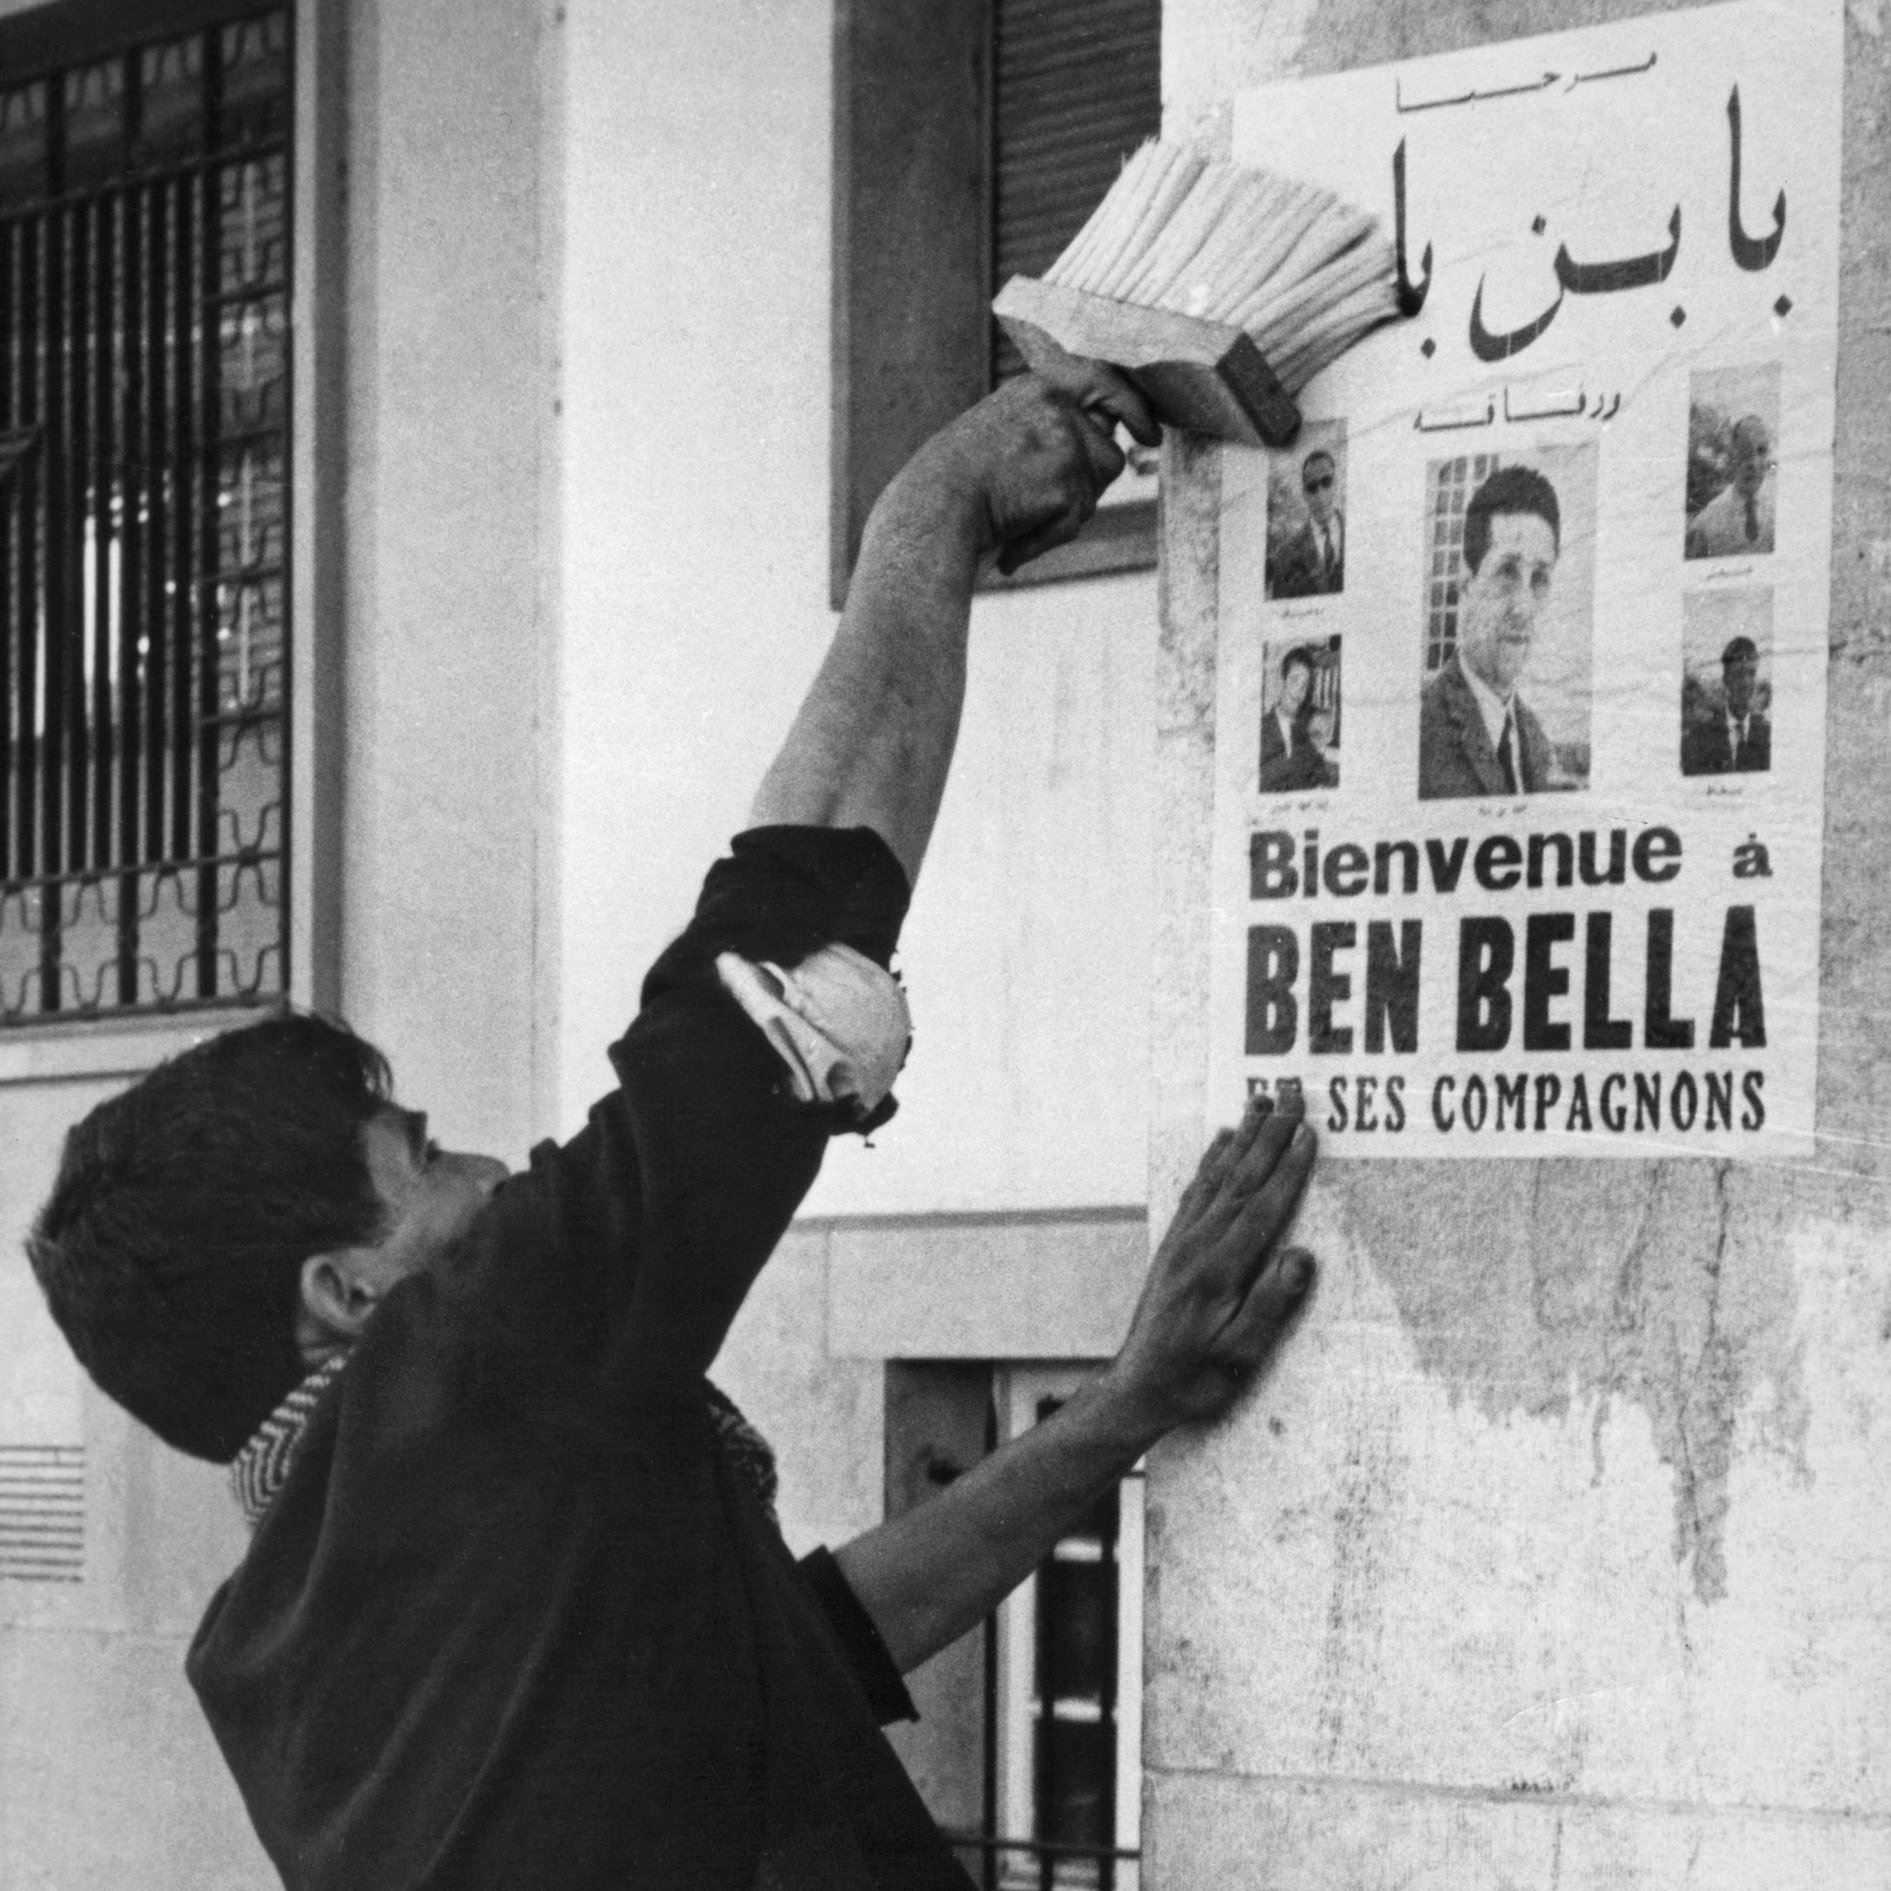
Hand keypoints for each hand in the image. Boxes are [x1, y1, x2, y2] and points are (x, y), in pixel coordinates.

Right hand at [915, 369, 1160, 575]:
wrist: (933, 510)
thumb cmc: (962, 481)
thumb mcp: (1006, 428)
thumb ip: (1052, 424)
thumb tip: (1109, 435)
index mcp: (1039, 387)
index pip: (1105, 381)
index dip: (1133, 408)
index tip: (1149, 433)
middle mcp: (1055, 406)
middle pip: (1108, 451)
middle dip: (1088, 483)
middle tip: (1051, 501)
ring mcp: (1063, 443)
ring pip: (1097, 488)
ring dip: (1066, 511)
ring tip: (1018, 515)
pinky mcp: (1065, 482)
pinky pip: (1075, 520)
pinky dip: (1047, 538)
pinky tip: (1014, 539)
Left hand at [1103, 1091, 1315, 1435]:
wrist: (1139, 1386)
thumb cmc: (1197, 1378)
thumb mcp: (1241, 1355)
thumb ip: (1272, 1304)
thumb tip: (1301, 1256)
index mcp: (1220, 1268)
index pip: (1263, 1207)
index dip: (1289, 1168)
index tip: (1310, 1131)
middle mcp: (1198, 1244)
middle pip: (1241, 1178)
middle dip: (1270, 1135)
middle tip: (1291, 1094)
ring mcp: (1183, 1241)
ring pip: (1218, 1176)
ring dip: (1243, 1137)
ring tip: (1261, 1102)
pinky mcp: (1174, 1245)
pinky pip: (1198, 1189)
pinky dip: (1213, 1160)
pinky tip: (1223, 1141)